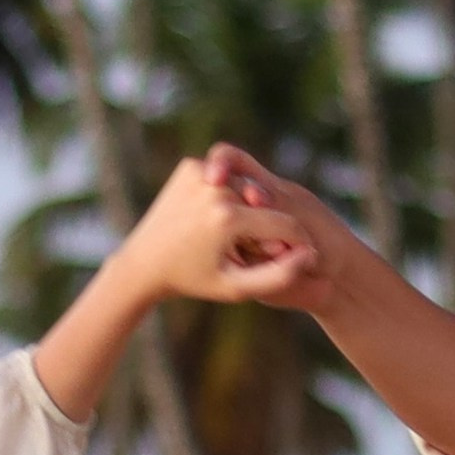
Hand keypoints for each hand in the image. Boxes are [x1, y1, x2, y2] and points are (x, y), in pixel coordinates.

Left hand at [124, 146, 348, 317]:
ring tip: (235, 236)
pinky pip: (223, 180)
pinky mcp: (187, 166)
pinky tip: (215, 219)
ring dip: (247, 209)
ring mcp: (197, 173)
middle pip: (263, 205)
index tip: (297, 257)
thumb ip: (278, 276)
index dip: (296, 243)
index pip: (283, 226)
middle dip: (266, 227)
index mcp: (227, 220)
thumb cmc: (194, 281)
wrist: (144, 263)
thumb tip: (310, 255)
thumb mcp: (238, 288)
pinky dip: (226, 196)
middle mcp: (213, 189)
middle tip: (253, 250)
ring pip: (244, 189)